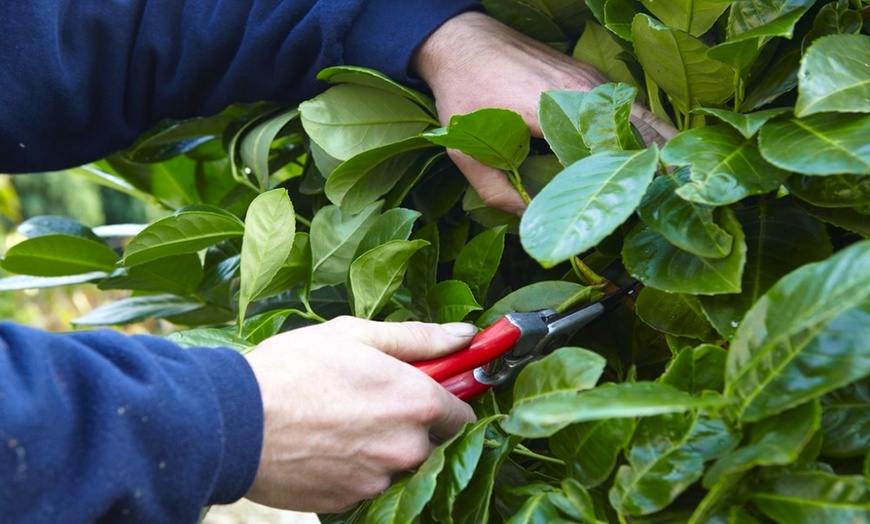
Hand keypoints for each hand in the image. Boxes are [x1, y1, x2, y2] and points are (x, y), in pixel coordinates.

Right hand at [243, 316, 477, 512]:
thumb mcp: (355, 334)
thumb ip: (418, 338)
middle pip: (430, 441)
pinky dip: (352, 467)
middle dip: (408, 423)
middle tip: (368, 400)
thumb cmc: (292, 369)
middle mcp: (406, 447)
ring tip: (336, 420)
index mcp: (416, 402)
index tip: (428, 390)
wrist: (233, 420)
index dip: (446, 399)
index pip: (462, 413)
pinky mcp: (349, 501)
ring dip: (379, 446)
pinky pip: (365, 482)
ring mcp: (378, 480)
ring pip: (395, 463)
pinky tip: (323, 444)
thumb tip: (465, 336)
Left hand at [413, 11, 677, 214]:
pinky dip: (644, 127)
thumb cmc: (464, 96)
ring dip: (658, 145)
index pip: (612, 152)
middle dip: (659, 165)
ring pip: (639, 116)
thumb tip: (531, 222)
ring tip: (675, 180)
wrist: (462, 42)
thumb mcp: (468, 154)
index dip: (633, 181)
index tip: (650, 206)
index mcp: (558, 111)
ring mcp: (590, 80)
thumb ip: (498, 193)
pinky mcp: (588, 75)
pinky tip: (652, 151)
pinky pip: (626, 105)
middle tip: (676, 198)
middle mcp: (584, 91)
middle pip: (640, 132)